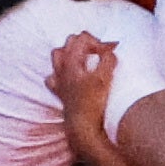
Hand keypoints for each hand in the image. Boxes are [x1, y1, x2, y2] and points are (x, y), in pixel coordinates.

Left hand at [47, 28, 122, 143]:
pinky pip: (53, 77)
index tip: (109, 53)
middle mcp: (62, 68)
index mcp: (72, 61)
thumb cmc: (92, 103)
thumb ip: (108, 60)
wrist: (82, 127)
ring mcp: (59, 80)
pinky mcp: (60, 92)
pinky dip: (60, 74)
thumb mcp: (104, 78)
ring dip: (70, 53)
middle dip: (86, 43)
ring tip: (84, 59)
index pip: (83, 38)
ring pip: (57, 56)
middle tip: (100, 53)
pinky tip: (71, 78)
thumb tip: (110, 52)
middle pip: (69, 42)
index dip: (99, 42)